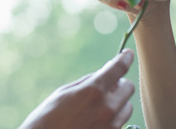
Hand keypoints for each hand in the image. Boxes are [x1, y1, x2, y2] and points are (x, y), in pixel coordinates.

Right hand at [19, 49, 135, 128]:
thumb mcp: (64, 93)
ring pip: (127, 107)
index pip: (119, 68)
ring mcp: (111, 126)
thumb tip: (105, 72)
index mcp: (93, 91)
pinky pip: (121, 124)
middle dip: (119, 84)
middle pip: (128, 87)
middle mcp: (107, 108)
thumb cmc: (47, 119)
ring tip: (99, 108)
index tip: (127, 55)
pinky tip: (97, 121)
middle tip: (106, 86)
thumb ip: (88, 82)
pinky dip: (113, 119)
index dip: (125, 58)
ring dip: (118, 103)